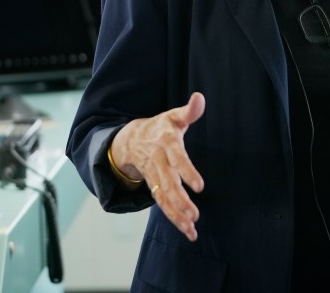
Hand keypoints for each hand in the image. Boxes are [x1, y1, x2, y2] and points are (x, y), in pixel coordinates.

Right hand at [111, 92, 205, 240]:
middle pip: (167, 184)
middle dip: (180, 201)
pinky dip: (175, 219)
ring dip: (177, 215)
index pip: (177, 158)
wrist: (130, 140)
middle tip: (194, 214)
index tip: (200, 187)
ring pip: (163, 198)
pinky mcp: (154, 187)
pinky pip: (163, 205)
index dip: (187, 172)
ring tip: (192, 229)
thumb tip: (200, 98)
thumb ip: (189, 111)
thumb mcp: (173, 116)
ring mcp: (154, 177)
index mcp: (165, 142)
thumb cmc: (159, 127)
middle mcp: (158, 162)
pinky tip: (188, 231)